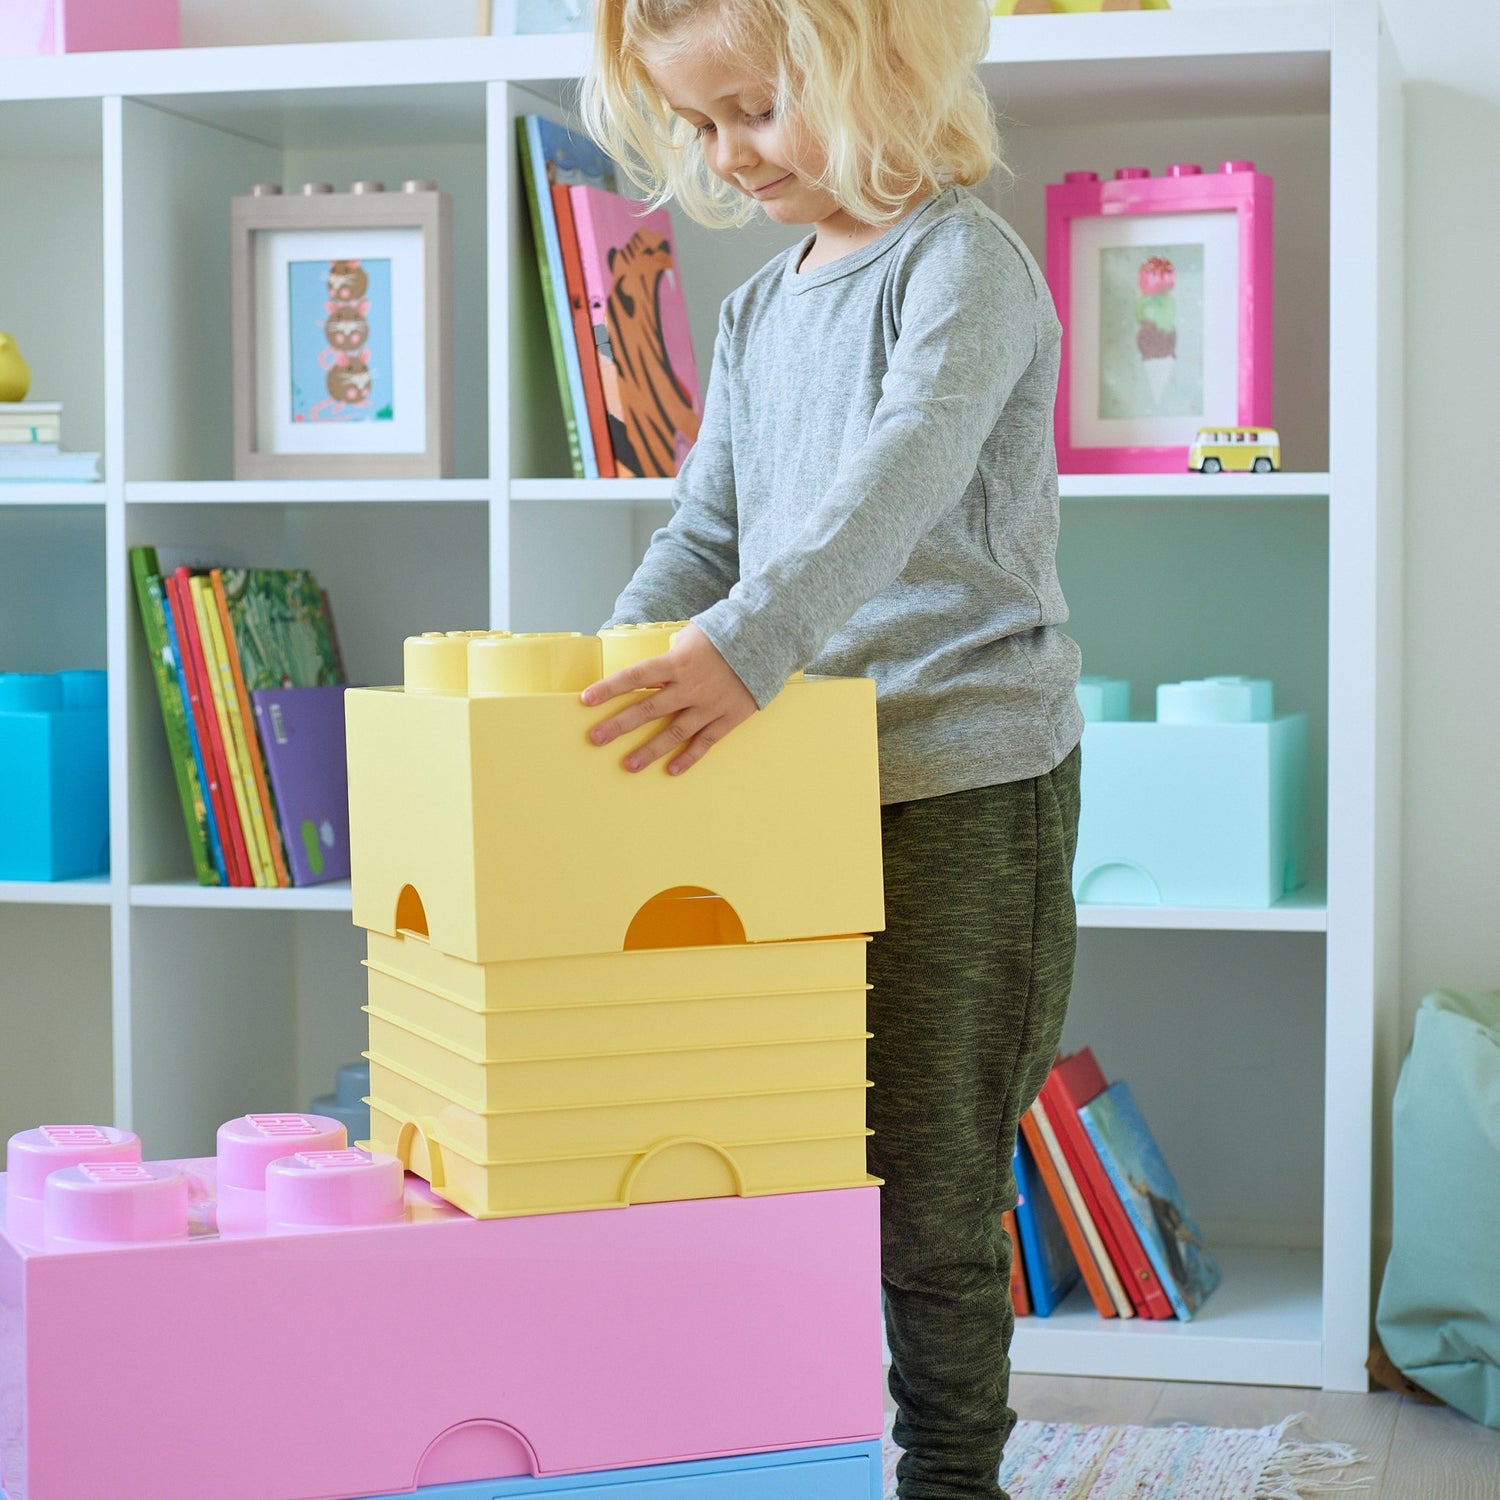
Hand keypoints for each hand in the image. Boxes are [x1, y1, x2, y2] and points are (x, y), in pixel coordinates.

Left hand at [581, 623, 756, 775]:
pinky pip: (705, 742)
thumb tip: (651, 673)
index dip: (609, 689)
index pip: (635, 677)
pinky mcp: (728, 717)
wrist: (766, 640)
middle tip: (595, 738)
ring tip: (628, 765)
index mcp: (677, 662)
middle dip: (619, 724)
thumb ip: (669, 657)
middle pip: (648, 709)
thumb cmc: (725, 635)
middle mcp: (690, 686)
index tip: (586, 700)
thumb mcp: (691, 637)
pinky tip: (672, 770)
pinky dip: (689, 757)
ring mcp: (709, 705)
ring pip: (674, 732)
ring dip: (649, 750)